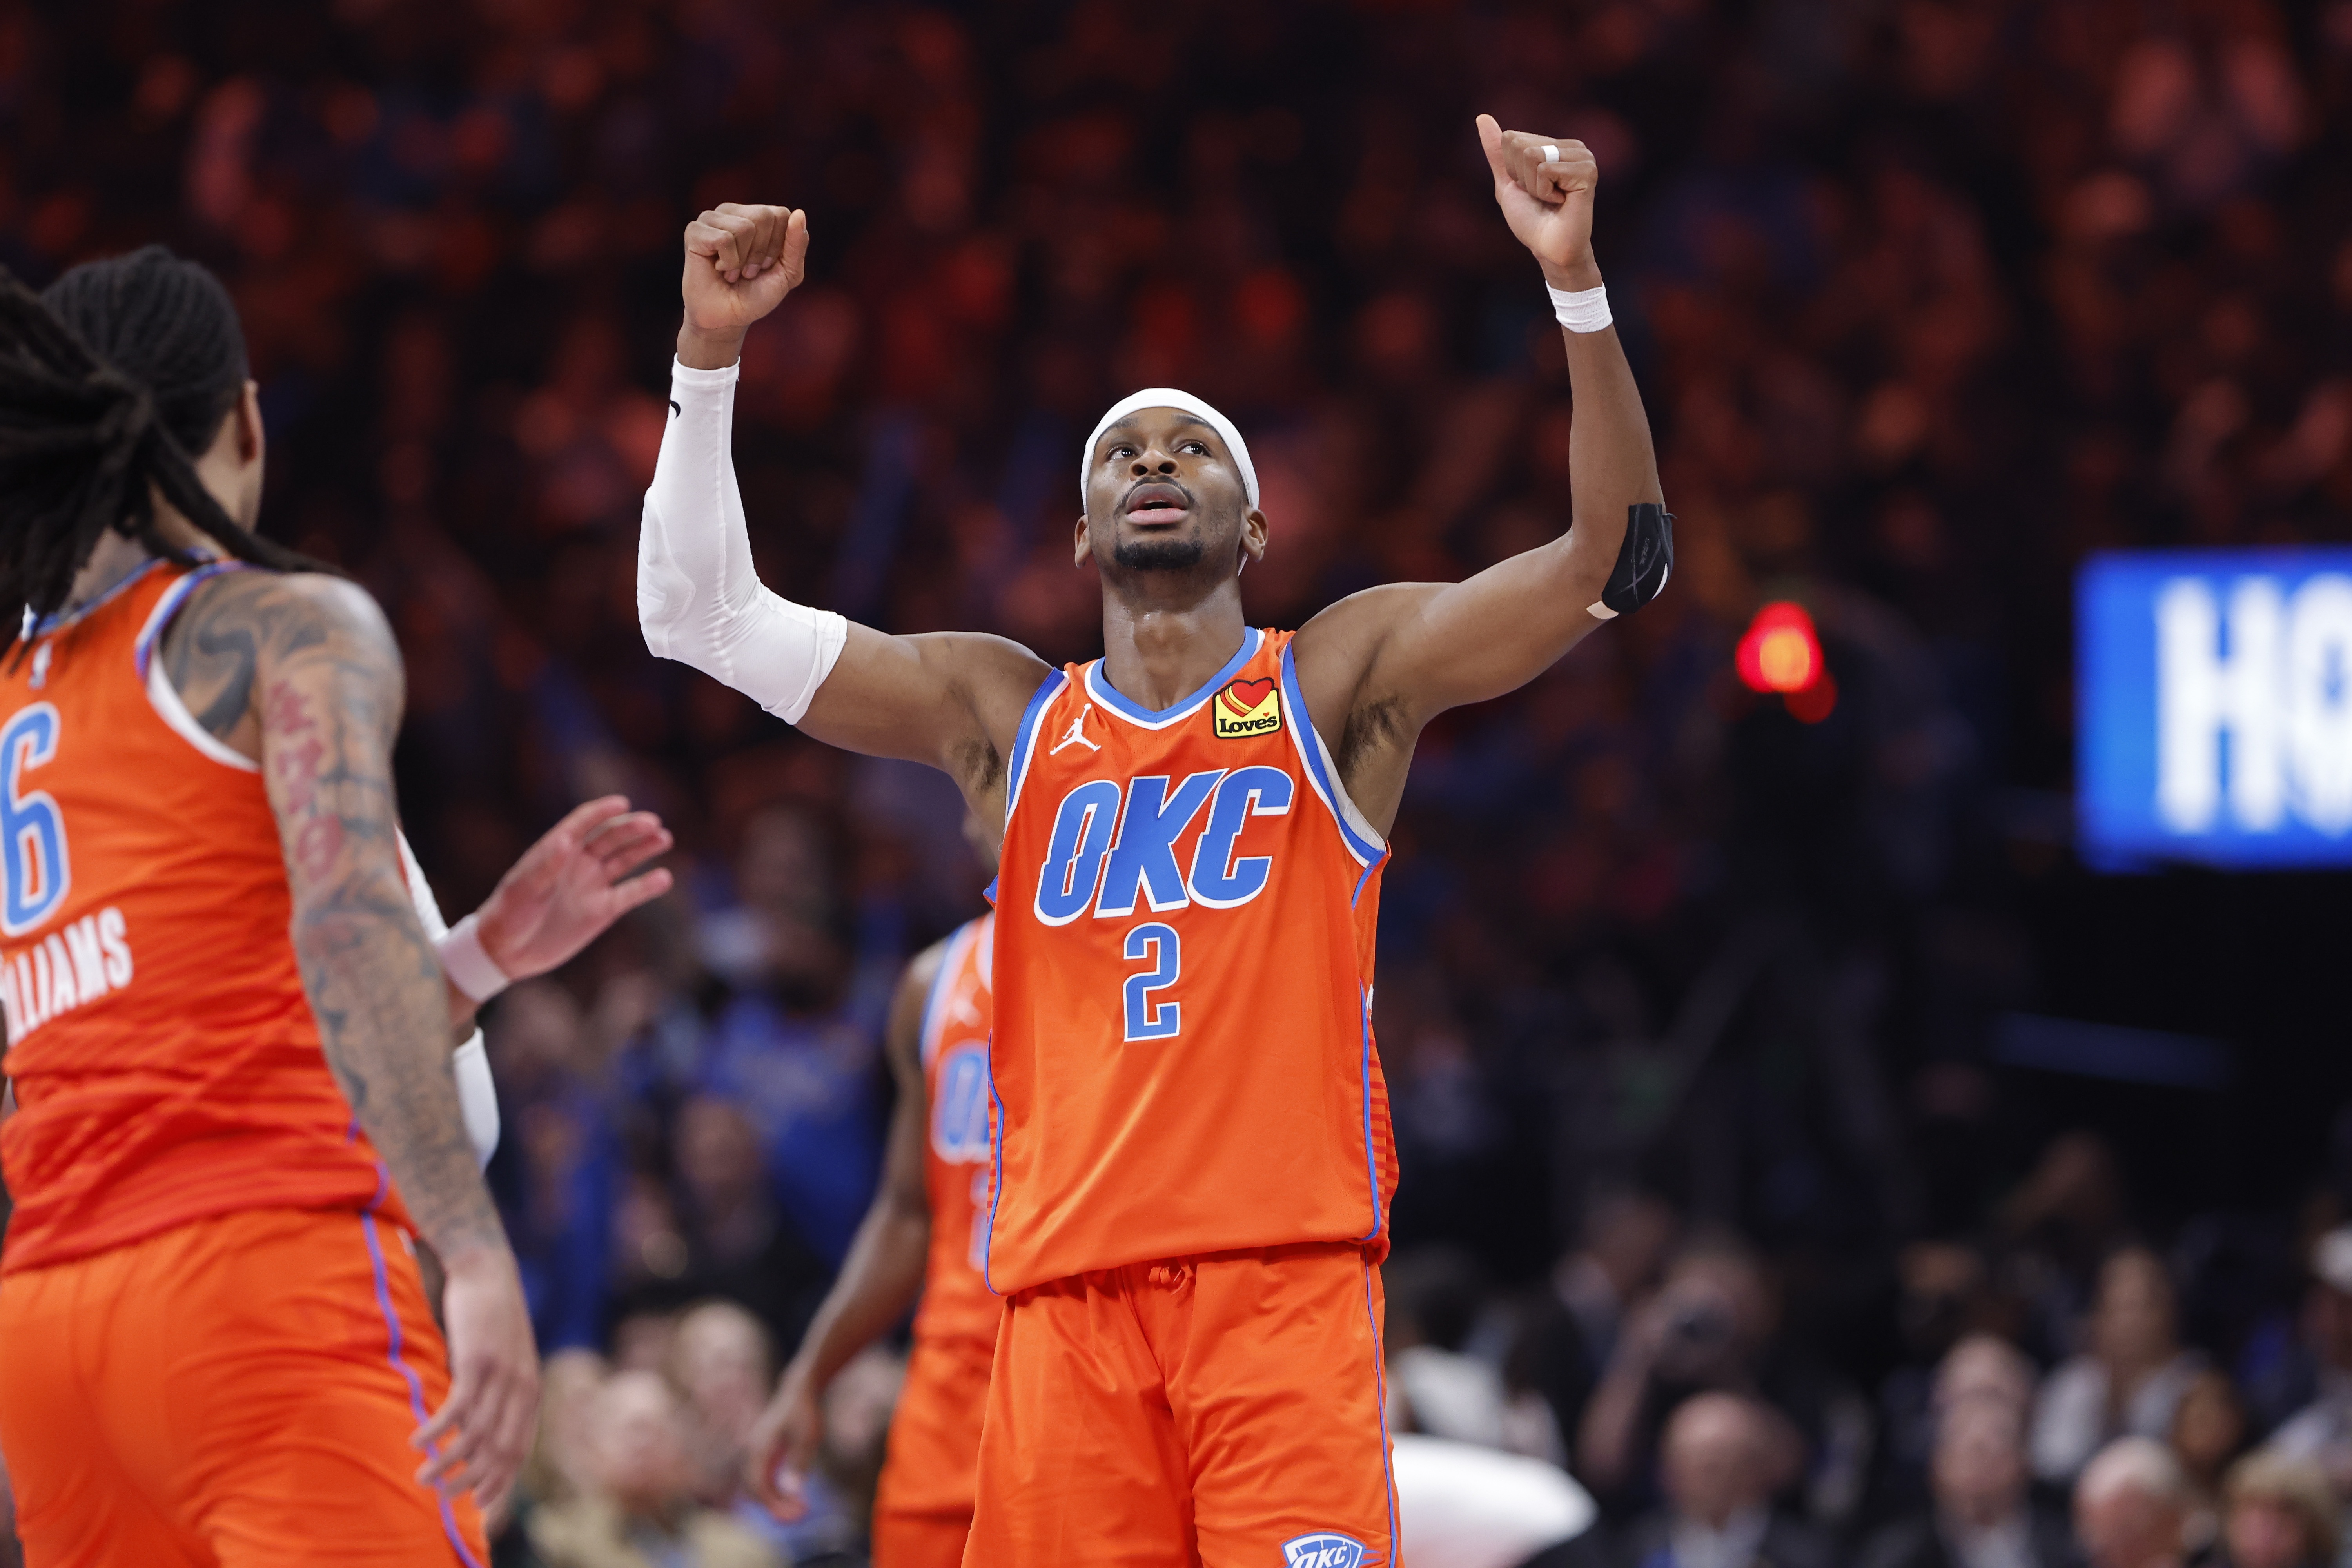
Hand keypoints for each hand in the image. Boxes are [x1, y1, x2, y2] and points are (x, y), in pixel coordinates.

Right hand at [415, 1246, 539, 1517]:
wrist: (488, 1271)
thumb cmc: (491, 1321)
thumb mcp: (503, 1362)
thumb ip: (496, 1397)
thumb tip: (474, 1433)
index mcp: (530, 1392)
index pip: (519, 1451)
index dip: (500, 1481)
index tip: (479, 1506)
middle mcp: (522, 1388)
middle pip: (499, 1451)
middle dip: (471, 1480)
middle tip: (442, 1496)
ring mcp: (501, 1375)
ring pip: (475, 1434)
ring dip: (447, 1461)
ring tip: (422, 1477)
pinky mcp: (477, 1360)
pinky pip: (457, 1407)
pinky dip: (436, 1430)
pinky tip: (416, 1442)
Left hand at [474, 796, 673, 982]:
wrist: (507, 952)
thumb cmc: (509, 914)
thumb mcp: (523, 889)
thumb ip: (546, 865)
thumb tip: (566, 838)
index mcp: (556, 850)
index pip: (583, 823)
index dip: (602, 811)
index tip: (622, 803)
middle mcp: (578, 863)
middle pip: (610, 838)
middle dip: (632, 828)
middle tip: (653, 824)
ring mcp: (592, 886)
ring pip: (624, 860)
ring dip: (644, 848)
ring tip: (664, 838)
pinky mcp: (603, 910)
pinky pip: (629, 894)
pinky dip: (647, 886)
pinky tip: (663, 878)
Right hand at [680, 203, 809, 366]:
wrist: (727, 318)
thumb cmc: (756, 295)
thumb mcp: (788, 272)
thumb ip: (797, 244)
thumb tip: (799, 213)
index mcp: (757, 216)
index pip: (780, 214)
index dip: (778, 246)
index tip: (766, 265)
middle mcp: (734, 211)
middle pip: (763, 216)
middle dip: (761, 252)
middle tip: (748, 270)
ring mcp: (712, 218)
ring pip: (744, 227)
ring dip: (742, 260)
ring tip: (732, 271)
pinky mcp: (695, 231)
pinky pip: (723, 239)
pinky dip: (727, 262)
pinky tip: (718, 269)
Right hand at [744, 1362, 825, 1520]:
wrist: (800, 1391)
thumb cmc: (805, 1412)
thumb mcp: (807, 1438)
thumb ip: (798, 1463)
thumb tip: (791, 1490)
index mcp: (759, 1447)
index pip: (757, 1485)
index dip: (772, 1504)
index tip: (791, 1516)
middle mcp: (753, 1451)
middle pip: (756, 1488)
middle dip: (775, 1505)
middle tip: (799, 1516)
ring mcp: (757, 1452)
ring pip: (761, 1485)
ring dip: (777, 1500)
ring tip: (801, 1508)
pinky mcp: (765, 1453)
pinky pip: (766, 1478)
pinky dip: (778, 1490)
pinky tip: (795, 1496)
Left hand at [1476, 114, 1600, 289]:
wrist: (1548, 248)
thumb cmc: (1531, 219)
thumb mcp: (1508, 182)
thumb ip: (1497, 152)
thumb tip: (1482, 117)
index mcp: (1555, 144)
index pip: (1511, 138)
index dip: (1512, 169)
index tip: (1530, 189)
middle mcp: (1572, 146)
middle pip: (1520, 144)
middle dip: (1522, 177)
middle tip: (1541, 196)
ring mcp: (1583, 157)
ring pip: (1533, 156)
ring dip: (1533, 186)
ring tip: (1552, 199)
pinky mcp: (1587, 171)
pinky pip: (1546, 170)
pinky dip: (1544, 192)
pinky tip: (1561, 202)